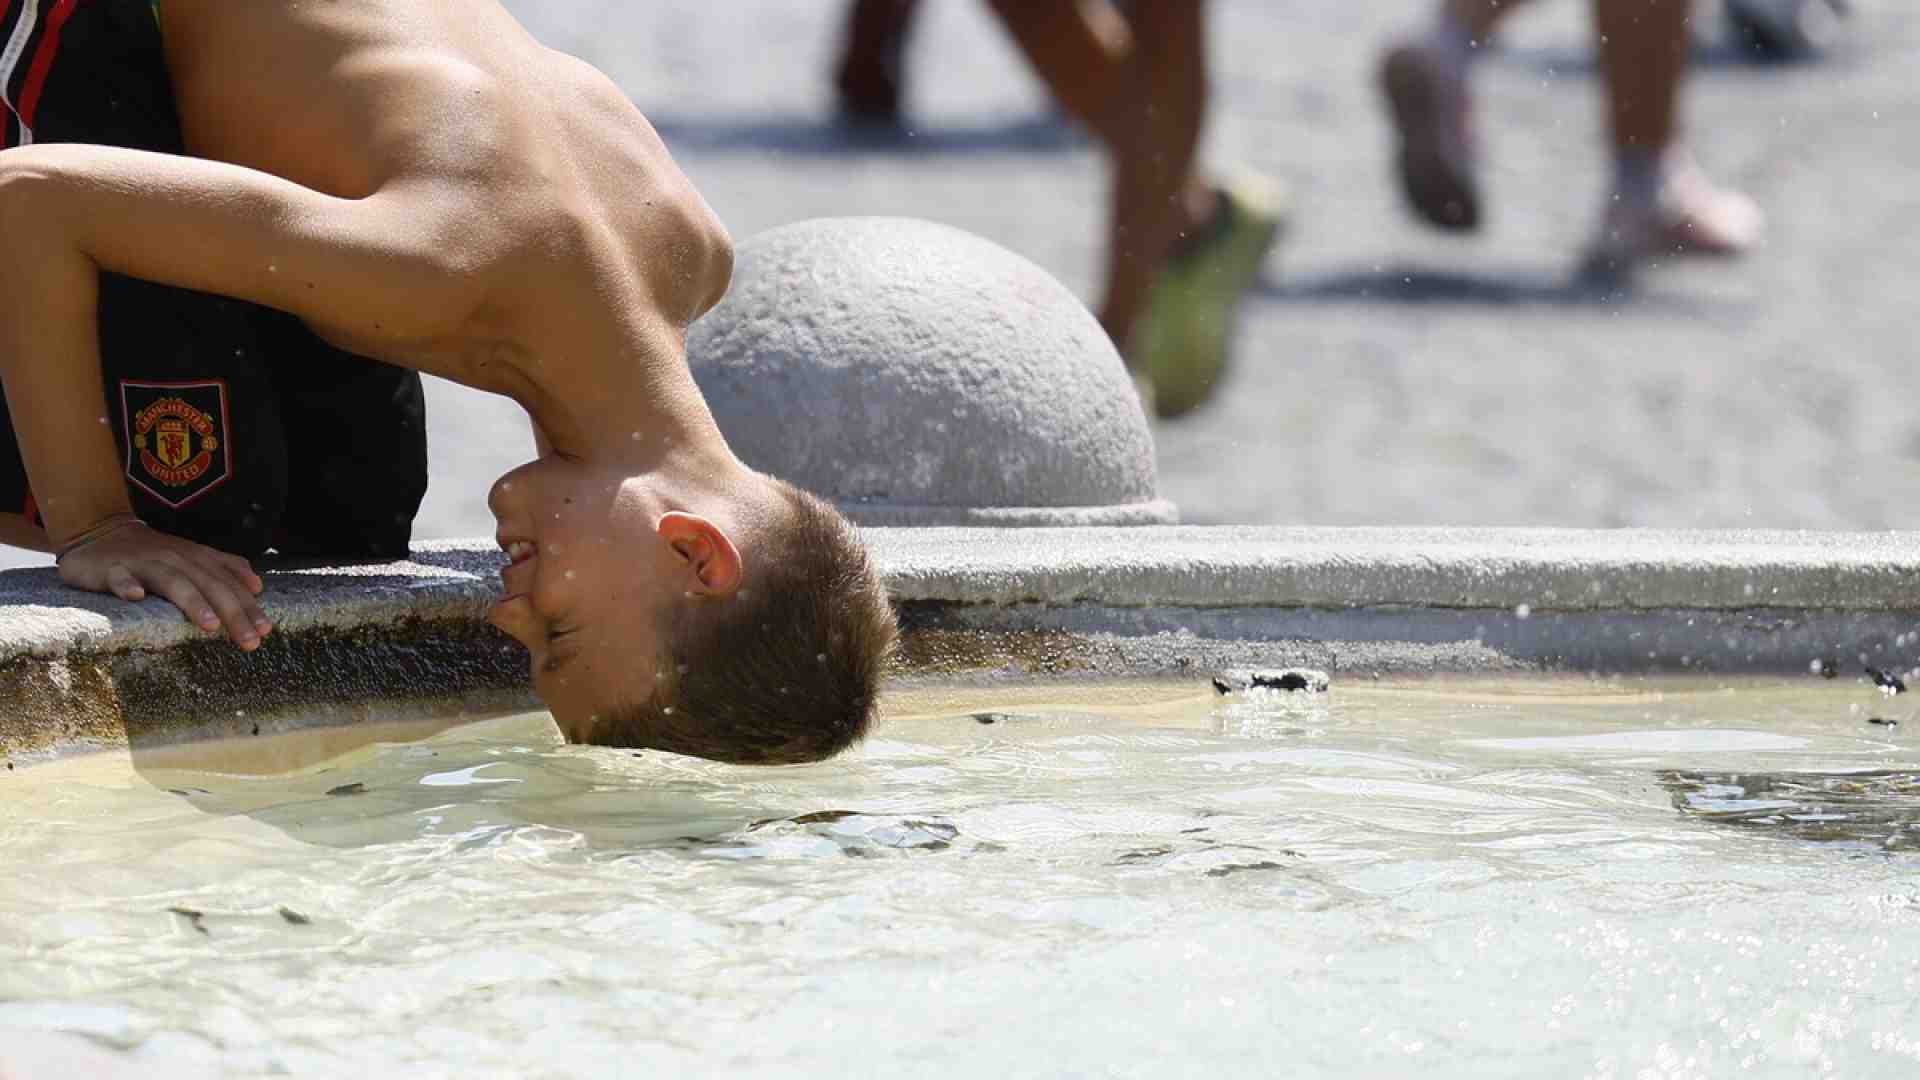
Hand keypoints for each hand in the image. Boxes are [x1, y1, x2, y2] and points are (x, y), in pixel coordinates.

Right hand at [57, 521, 272, 649]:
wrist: (99, 531)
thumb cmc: (153, 553)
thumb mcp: (192, 558)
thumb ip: (225, 569)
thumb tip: (257, 586)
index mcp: (197, 559)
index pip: (229, 585)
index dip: (249, 607)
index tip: (266, 631)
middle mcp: (175, 558)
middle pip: (210, 586)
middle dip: (233, 613)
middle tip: (250, 641)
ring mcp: (143, 563)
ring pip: (172, 581)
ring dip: (193, 601)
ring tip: (210, 624)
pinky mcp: (112, 568)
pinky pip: (120, 576)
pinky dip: (127, 584)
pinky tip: (135, 596)